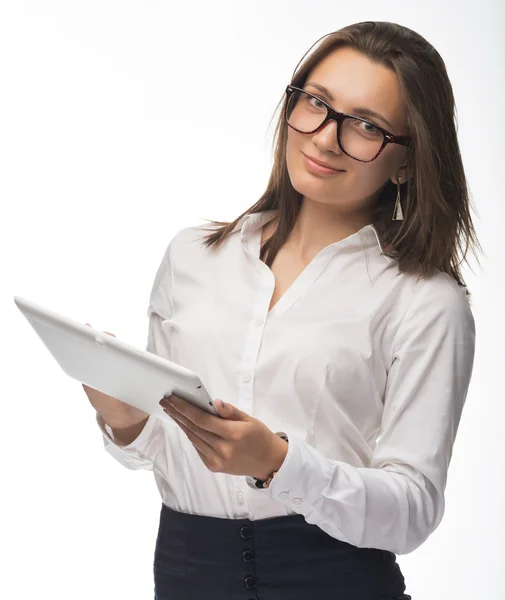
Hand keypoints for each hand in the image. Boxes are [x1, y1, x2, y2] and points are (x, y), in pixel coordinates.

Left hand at [160, 395, 287, 480]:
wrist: (269, 462)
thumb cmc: (260, 437)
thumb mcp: (249, 419)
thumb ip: (230, 411)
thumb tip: (214, 402)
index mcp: (233, 434)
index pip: (202, 419)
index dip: (185, 408)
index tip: (172, 398)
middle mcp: (223, 449)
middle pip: (194, 428)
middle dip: (178, 413)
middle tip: (166, 401)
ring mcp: (217, 460)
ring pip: (193, 438)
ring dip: (181, 424)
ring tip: (171, 411)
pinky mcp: (214, 467)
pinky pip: (198, 448)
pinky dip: (190, 435)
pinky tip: (184, 425)